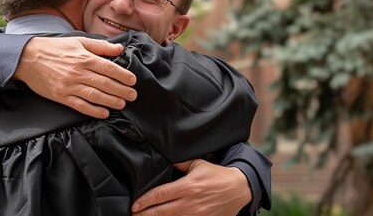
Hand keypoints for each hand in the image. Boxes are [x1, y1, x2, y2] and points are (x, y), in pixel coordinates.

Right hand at [14, 36, 136, 117]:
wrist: (28, 58)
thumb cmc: (54, 48)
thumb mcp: (78, 41)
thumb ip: (100, 46)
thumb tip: (119, 49)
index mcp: (84, 57)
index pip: (109, 68)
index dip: (123, 75)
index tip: (133, 80)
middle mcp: (78, 72)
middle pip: (105, 83)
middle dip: (122, 90)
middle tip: (133, 95)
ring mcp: (69, 85)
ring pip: (95, 96)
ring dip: (111, 101)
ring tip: (123, 103)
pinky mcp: (61, 96)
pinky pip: (80, 105)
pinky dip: (94, 110)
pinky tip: (104, 113)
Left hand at [131, 159, 250, 215]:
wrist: (239, 189)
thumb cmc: (217, 176)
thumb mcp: (198, 164)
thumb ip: (180, 164)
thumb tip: (165, 162)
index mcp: (187, 186)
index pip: (160, 195)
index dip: (145, 201)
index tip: (134, 204)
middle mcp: (189, 203)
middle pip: (161, 212)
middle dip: (144, 214)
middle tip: (133, 215)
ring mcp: (196, 215)